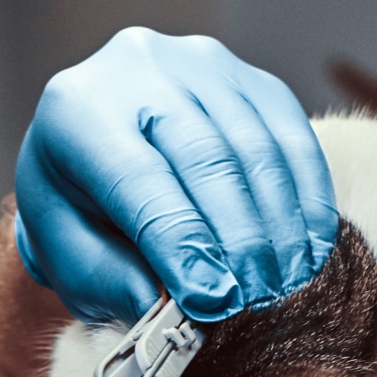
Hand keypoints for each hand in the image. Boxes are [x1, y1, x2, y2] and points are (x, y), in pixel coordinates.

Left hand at [13, 29, 336, 325]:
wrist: (97, 147)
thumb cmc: (79, 211)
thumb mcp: (66, 253)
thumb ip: (107, 280)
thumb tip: (167, 311)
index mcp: (77, 112)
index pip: (139, 179)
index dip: (181, 242)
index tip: (213, 299)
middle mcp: (139, 69)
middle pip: (207, 157)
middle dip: (239, 239)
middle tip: (258, 301)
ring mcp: (202, 65)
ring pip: (256, 146)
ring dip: (279, 224)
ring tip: (287, 285)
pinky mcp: (251, 78)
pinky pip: (292, 136)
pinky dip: (306, 196)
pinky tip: (310, 248)